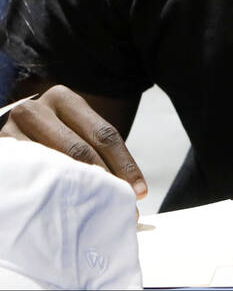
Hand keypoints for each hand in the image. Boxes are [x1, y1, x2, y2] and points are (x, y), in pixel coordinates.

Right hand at [1, 85, 146, 198]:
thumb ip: (93, 148)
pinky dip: (49, 194)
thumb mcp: (69, 129)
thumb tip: (131, 189)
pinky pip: (30, 175)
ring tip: (94, 213)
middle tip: (120, 208)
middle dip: (105, 181)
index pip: (104, 133)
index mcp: (64, 99)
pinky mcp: (0, 150)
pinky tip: (60, 208)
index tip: (139, 191)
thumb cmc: (44, 135)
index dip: (124, 163)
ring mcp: (13, 129)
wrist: (0, 131)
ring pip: (55, 164)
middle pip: (81, 149)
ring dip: (78, 191)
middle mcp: (37, 109)